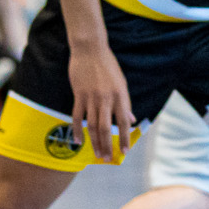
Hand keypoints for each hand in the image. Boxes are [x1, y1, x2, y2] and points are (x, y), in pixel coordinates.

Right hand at [68, 39, 134, 163]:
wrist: (90, 49)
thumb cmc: (108, 66)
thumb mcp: (121, 83)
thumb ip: (125, 103)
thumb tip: (131, 120)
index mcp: (120, 96)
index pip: (123, 122)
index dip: (124, 138)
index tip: (124, 151)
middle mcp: (107, 98)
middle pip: (106, 128)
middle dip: (108, 145)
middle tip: (108, 159)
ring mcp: (92, 97)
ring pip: (92, 125)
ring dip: (94, 142)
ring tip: (97, 154)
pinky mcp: (79, 95)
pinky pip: (77, 116)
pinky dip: (77, 130)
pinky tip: (77, 141)